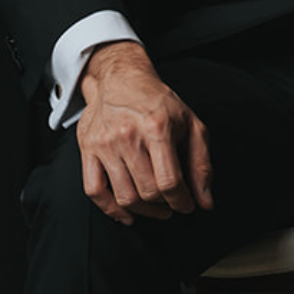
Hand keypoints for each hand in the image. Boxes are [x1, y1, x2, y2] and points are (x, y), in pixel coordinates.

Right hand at [76, 43, 213, 226]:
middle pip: (148, 192)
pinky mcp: (88, 149)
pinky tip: (127, 214)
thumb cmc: (158, 103)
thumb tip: (205, 201)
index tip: (186, 204)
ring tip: (155, 206)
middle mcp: (128, 136)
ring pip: (124, 196)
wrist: (121, 80)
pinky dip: (111, 210)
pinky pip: (94, 191)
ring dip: (144, 210)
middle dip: (165, 206)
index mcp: (157, 128)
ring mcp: (105, 144)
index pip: (169, 182)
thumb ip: (201, 164)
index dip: (182, 202)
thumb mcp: (191, 125)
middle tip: (171, 203)